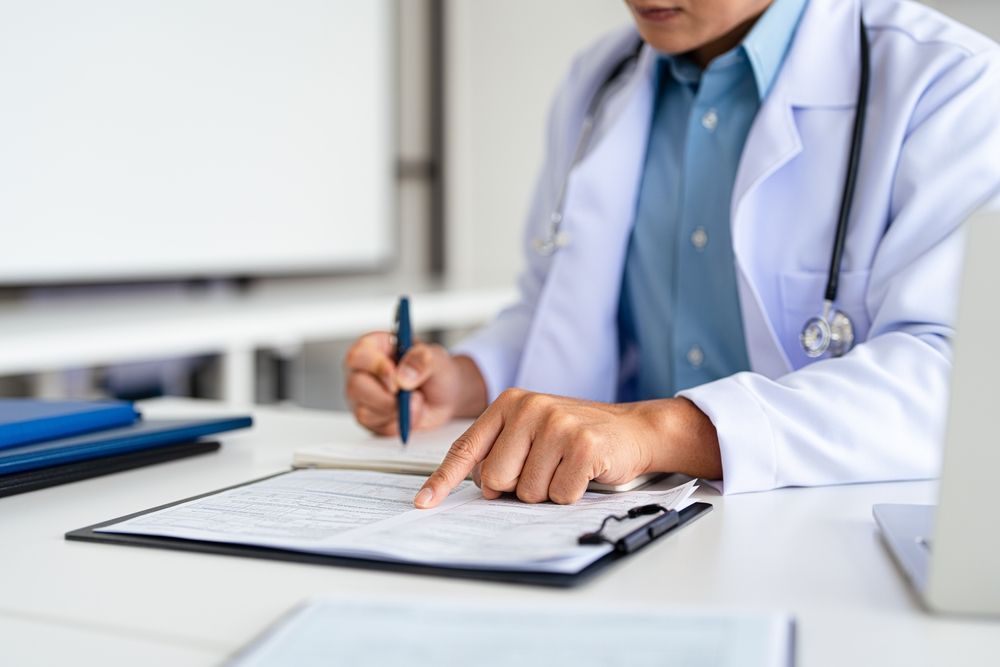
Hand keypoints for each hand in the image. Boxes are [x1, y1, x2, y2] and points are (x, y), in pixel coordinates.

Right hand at [343, 332, 487, 435]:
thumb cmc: (435, 370)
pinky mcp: (371, 419)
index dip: (375, 367)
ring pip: (365, 412)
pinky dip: (399, 424)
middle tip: (411, 395)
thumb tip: (402, 377)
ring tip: (417, 401)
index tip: (396, 376)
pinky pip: (378, 428)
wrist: (446, 395)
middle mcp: (363, 372)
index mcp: (374, 348)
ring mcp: (364, 397)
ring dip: (396, 412)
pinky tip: (411, 413)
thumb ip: (420, 360)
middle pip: (355, 386)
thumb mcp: (435, 358)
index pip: (358, 355)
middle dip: (386, 397)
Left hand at [413, 389, 720, 507]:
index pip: (467, 448)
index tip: (424, 502)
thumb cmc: (577, 435)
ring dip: (547, 491)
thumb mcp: (532, 432)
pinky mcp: (583, 444)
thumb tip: (477, 487)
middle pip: (496, 479)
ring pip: (527, 491)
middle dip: (518, 487)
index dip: (443, 480)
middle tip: (544, 470)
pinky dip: (571, 493)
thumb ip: (501, 452)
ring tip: (565, 468)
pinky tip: (583, 473)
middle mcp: (529, 408)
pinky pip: (560, 494)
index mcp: (509, 404)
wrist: (632, 429)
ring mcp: (557, 424)